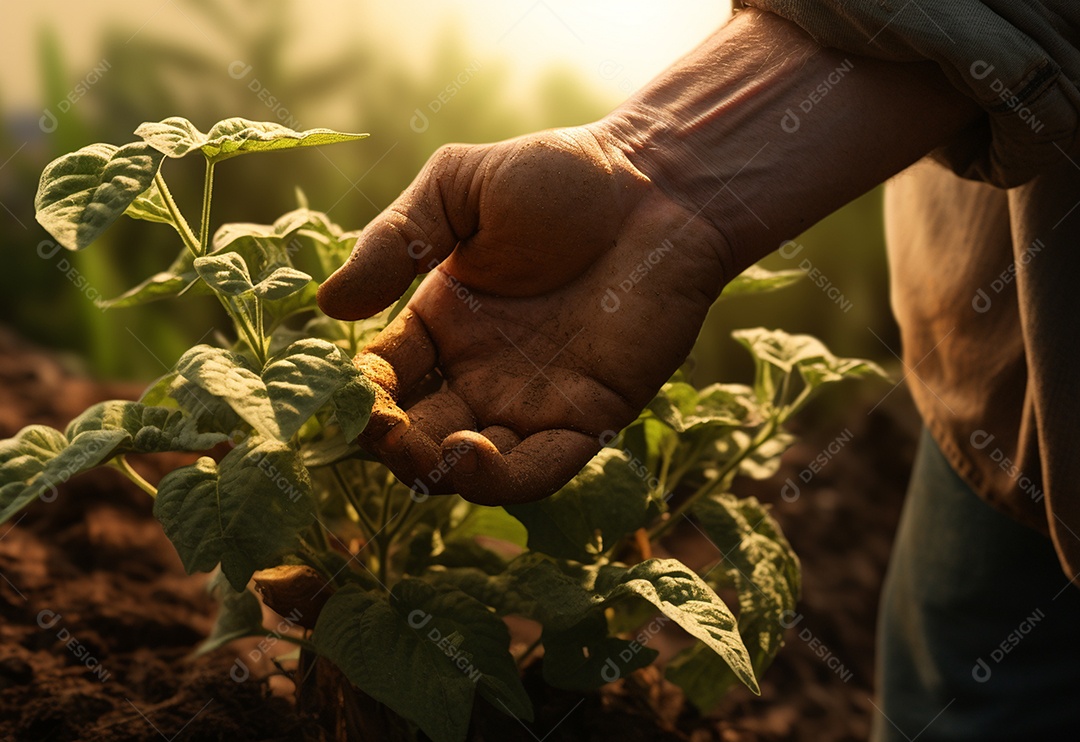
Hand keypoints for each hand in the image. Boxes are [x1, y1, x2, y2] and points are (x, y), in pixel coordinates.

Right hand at [317, 125, 728, 503]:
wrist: (659, 186)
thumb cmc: (561, 176)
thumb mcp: (458, 189)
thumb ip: (396, 241)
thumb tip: (329, 307)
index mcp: (444, 323)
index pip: (387, 378)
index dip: (362, 393)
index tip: (350, 392)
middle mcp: (482, 372)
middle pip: (419, 434)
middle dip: (391, 444)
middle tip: (380, 431)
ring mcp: (534, 400)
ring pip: (471, 467)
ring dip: (437, 470)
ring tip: (424, 447)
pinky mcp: (589, 416)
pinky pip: (539, 469)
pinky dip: (500, 478)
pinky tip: (473, 450)